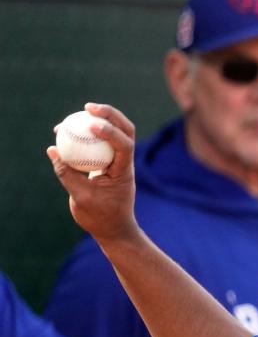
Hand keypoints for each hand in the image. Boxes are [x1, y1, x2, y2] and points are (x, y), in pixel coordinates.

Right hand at [47, 102, 138, 243]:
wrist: (113, 229)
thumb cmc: (100, 217)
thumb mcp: (81, 198)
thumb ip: (67, 174)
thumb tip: (53, 151)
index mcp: (124, 172)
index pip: (125, 146)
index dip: (111, 132)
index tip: (92, 124)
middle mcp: (124, 163)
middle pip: (126, 130)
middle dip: (110, 114)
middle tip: (87, 107)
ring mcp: (117, 162)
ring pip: (114, 133)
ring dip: (97, 120)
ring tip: (72, 117)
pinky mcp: (107, 163)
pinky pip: (98, 143)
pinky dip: (85, 135)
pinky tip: (66, 132)